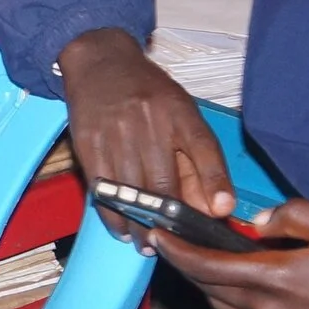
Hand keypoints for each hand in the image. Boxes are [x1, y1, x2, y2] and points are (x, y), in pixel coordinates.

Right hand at [57, 27, 232, 233]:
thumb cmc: (147, 95)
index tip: (220, 213)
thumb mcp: (182, 115)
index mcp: (180, 113)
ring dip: (141, 225)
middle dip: (171, 220)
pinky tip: (122, 228)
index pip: (205, 150)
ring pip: (133, 192)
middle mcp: (150, 122)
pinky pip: (103, 189)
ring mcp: (116, 133)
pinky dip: (113, 215)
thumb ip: (200, 159)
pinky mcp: (89, 143)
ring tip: (147, 244)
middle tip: (175, 243)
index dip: (214, 183)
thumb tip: (215, 206)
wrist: (101, 63)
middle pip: (165, 182)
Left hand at [148, 198, 308, 308]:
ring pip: (222, 305)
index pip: (206, 266)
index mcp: (274, 279)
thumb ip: (296, 216)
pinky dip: (230, 299)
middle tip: (173, 242)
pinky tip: (239, 283)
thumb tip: (259, 222)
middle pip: (206, 287)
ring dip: (206, 283)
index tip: (157, 235)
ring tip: (202, 260)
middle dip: (185, 264)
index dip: (177, 250)